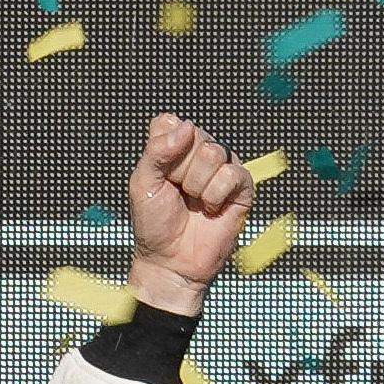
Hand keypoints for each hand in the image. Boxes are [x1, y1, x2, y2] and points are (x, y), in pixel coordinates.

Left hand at [124, 114, 254, 313]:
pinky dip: (215, 196)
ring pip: (213, 153)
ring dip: (197, 186)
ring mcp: (222, 166)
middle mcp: (200, 151)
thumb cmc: (155, 223)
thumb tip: (186, 127)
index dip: (162, 150)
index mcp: (174, 145)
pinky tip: (210, 209)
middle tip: (178, 194)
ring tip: (194, 203)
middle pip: (194, 136)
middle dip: (179, 171)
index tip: (159, 176)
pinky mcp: (241, 185)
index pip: (170, 123)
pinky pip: (231, 173)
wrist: (171, 261)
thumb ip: (156, 151)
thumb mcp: (142, 184)